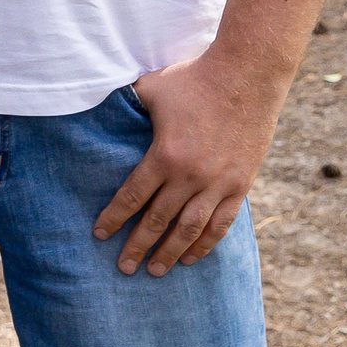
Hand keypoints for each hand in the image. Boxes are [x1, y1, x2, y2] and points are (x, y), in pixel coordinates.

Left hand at [92, 49, 288, 276]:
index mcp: (164, 155)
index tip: (99, 235)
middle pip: (158, 220)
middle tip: (123, 268)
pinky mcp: (240, 185)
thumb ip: (127, 105)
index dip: (114, 218)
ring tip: (155, 270)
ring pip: (190, 229)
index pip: (132, 196)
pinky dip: (206, 244)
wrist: (247, 75)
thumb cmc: (193, 78)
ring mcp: (218, 183)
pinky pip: (221, 223)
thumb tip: (100, 110)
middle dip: (138, 246)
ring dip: (171, 252)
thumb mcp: (151, 88)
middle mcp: (191, 176)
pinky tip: (192, 257)